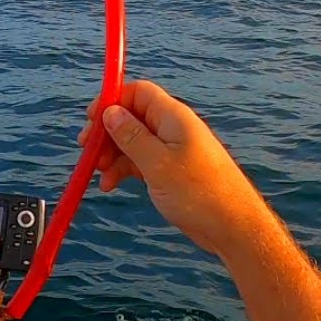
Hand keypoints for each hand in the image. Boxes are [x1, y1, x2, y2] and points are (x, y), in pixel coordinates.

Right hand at [80, 80, 268, 256]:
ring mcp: (172, 149)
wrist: (233, 228)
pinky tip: (111, 185)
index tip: (91, 119)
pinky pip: (140, 161)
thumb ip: (131, 137)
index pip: (137, 93)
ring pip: (133, 141)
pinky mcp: (171, 169)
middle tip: (87, 150)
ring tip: (100, 175)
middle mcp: (172, 128)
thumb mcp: (157, 164)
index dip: (112, 100)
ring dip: (112, 155)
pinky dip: (124, 170)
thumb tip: (109, 112)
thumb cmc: (200, 194)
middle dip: (107, 132)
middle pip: (131, 117)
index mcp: (173, 118)